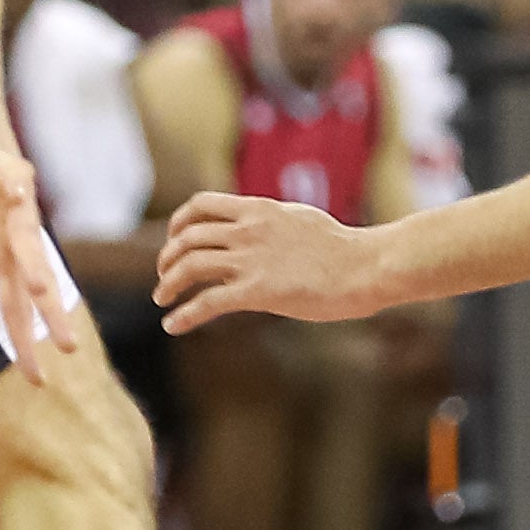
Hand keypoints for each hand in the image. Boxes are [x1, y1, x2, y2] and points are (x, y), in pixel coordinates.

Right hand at [0, 116, 76, 380]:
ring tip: (42, 293)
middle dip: (49, 314)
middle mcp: (16, 228)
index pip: (15, 303)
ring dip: (34, 263)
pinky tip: (17, 193)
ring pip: (28, 234)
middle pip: (34, 278)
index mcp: (1, 249)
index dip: (24, 339)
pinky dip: (14, 185)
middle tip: (66, 350)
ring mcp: (15, 195)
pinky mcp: (5, 162)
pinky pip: (11, 176)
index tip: (37, 379)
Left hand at [154, 190, 387, 332]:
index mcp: (259, 209)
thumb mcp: (299, 219)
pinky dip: (184, 314)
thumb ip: (272, 222)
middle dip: (168, 258)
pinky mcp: (258, 291)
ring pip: (190, 266)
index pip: (201, 204)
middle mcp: (248, 230)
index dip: (179, 223)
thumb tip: (258, 227)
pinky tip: (173, 325)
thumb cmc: (343, 249)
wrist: (366, 266)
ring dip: (168, 284)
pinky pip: (208, 302)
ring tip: (162, 299)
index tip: (175, 240)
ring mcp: (252, 260)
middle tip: (164, 277)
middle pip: (188, 237)